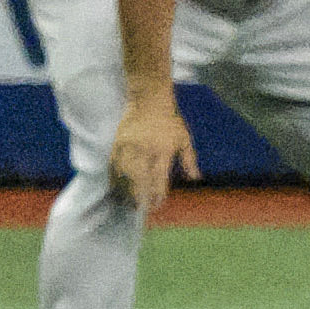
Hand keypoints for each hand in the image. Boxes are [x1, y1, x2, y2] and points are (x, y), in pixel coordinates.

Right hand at [107, 96, 198, 217]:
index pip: (159, 179)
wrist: (149, 99)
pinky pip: (113, 166)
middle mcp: (145, 151)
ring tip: (126, 202)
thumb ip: (189, 160)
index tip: (157, 204)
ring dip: (125, 191)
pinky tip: (115, 186)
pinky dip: (113, 178)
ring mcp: (129, 147)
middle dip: (139, 197)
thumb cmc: (170, 119)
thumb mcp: (184, 139)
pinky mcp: (117, 143)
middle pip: (139, 181)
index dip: (157, 195)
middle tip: (139, 208)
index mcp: (163, 151)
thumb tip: (196, 179)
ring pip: (124, 175)